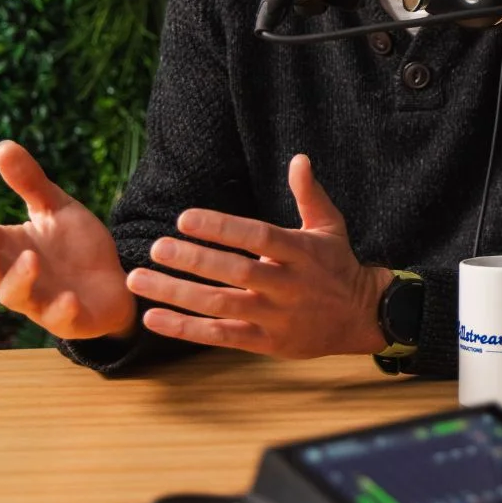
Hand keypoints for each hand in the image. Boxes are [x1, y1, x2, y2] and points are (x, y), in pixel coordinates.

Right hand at [0, 140, 137, 340]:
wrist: (116, 283)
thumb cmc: (77, 248)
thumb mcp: (57, 209)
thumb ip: (30, 183)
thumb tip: (1, 145)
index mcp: (9, 247)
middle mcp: (16, 275)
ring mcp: (39, 300)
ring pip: (14, 295)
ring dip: (19, 278)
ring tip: (31, 258)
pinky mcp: (67, 319)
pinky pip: (58, 319)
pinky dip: (61, 310)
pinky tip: (69, 297)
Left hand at [124, 154, 391, 358]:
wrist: (363, 317)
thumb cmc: (338, 266)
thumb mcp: (330, 226)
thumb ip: (309, 194)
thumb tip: (299, 158)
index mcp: (302, 252)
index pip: (258, 237)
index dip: (222, 227)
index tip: (185, 218)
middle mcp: (288, 285)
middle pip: (236, 272)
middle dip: (193, 260)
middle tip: (156, 247)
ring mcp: (277, 316)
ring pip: (221, 306)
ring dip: (177, 293)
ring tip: (138, 279)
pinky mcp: (268, 343)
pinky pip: (221, 336)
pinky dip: (185, 329)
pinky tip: (153, 317)